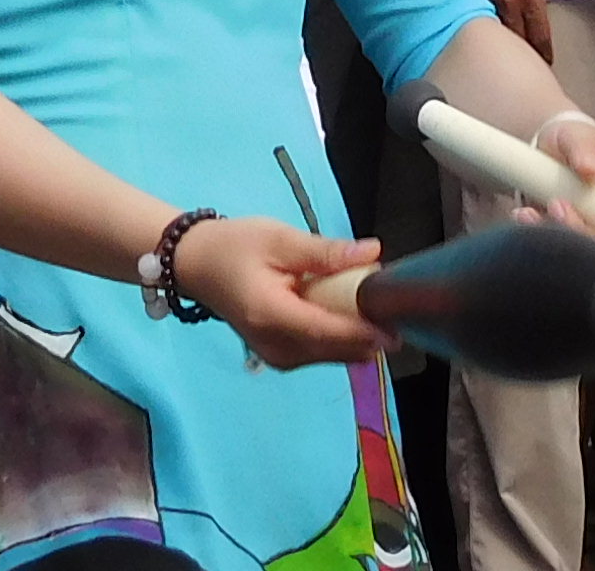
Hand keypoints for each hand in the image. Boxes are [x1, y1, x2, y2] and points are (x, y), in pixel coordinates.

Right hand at [174, 214, 385, 368]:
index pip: (327, 331)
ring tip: (372, 301)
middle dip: (368, 331)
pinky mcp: (282, 357)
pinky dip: (341, 336)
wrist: (197, 265)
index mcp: (271, 316)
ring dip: (357, 334)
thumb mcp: (279, 238)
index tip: (397, 320)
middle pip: (336, 350)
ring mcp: (278, 357)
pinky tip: (349, 311)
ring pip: (333, 355)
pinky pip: (322, 353)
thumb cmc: (235, 247)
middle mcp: (276, 347)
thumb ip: (324, 251)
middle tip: (390, 299)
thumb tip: (372, 253)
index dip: (365, 330)